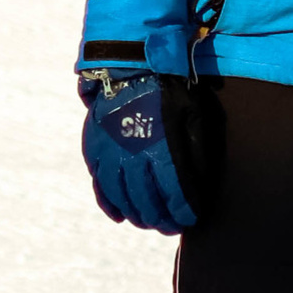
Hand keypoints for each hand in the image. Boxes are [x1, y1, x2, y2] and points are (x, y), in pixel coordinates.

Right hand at [80, 71, 198, 233]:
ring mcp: (110, 154)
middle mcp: (132, 156)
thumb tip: (198, 188)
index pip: (174, 195)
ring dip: (136, 216)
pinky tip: (120, 216)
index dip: (182, 212)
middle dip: (161, 220)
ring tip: (148, 222)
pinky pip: (100, 186)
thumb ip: (195, 154)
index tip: (189, 220)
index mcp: (161, 149)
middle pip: (146, 203)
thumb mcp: (193, 118)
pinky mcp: (94, 149)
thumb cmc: (170, 92)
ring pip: (122, 198)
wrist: (133, 65)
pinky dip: (110, 204)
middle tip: (170, 227)